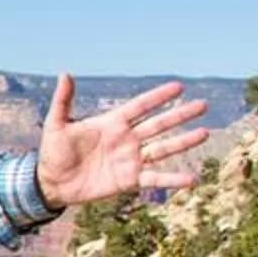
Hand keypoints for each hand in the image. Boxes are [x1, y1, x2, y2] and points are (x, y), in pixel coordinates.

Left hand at [34, 76, 210, 205]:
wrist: (51, 183)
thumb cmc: (53, 152)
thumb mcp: (56, 125)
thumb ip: (63, 101)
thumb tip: (65, 73)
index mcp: (112, 123)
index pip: (140, 106)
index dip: (157, 97)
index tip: (179, 86)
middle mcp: (126, 139)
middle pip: (158, 124)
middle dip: (180, 115)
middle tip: (202, 105)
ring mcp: (130, 159)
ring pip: (163, 148)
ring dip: (184, 141)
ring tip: (205, 132)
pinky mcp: (129, 180)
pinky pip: (155, 179)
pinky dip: (173, 179)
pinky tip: (192, 179)